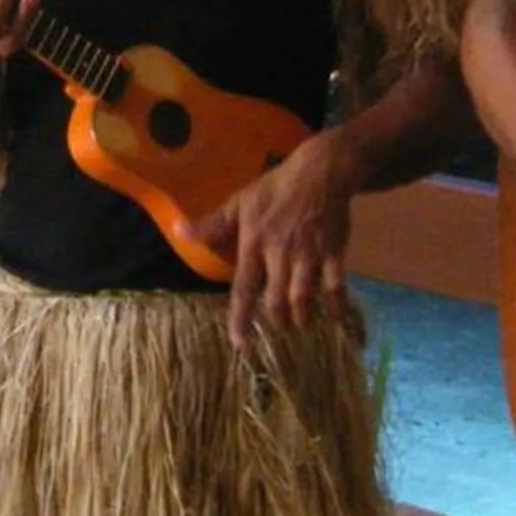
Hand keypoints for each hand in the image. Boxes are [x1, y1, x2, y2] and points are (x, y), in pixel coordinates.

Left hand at [193, 135, 356, 346]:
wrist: (320, 172)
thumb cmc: (276, 188)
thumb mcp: (240, 202)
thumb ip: (213, 224)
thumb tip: (179, 231)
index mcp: (255, 244)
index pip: (244, 288)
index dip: (241, 318)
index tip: (240, 343)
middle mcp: (280, 254)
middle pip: (276, 299)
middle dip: (278, 321)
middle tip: (279, 330)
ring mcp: (309, 254)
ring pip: (304, 296)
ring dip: (302, 316)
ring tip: (301, 325)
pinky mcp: (333, 252)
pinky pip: (336, 285)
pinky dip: (336, 305)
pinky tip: (336, 318)